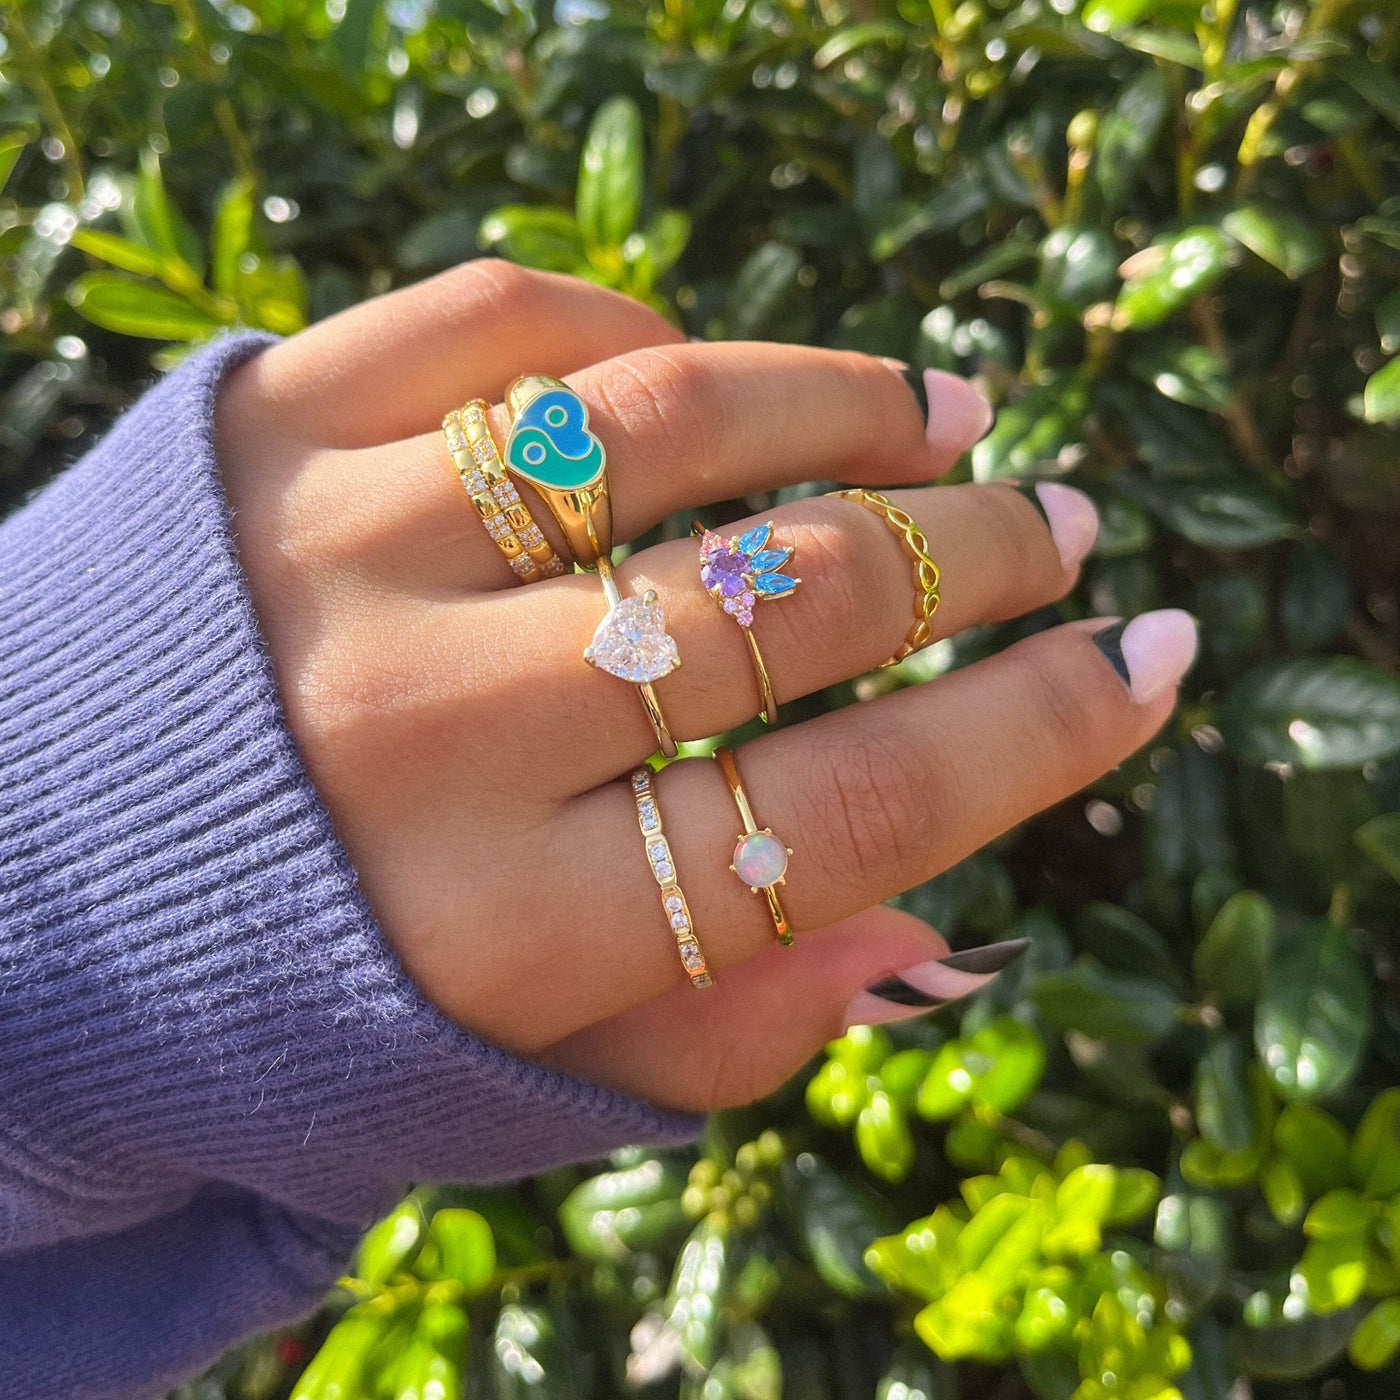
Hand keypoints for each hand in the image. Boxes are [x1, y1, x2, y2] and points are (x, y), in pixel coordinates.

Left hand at [214, 260, 1195, 1110]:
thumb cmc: (274, 1004)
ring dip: (840, 408)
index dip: (1040, 733)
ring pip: (666, 422)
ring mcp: (331, 550)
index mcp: (503, 930)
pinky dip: (632, 335)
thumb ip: (715, 1038)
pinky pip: (499, 321)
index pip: (854, 813)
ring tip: (936, 416)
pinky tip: (696, 375)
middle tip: (1053, 530)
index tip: (1153, 663)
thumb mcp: (493, 1086)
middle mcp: (426, 729)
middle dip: (972, 560)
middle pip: (791, 602)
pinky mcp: (254, 426)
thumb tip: (928, 930)